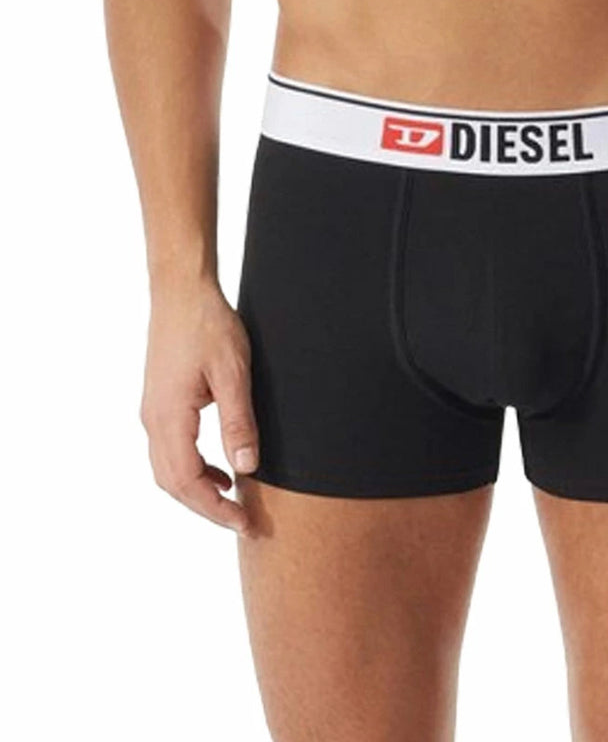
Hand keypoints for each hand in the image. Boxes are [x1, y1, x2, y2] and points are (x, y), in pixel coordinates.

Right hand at [141, 280, 257, 534]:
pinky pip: (171, 450)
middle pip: (173, 484)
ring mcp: (153, 412)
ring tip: (233, 502)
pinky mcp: (160, 403)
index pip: (187, 482)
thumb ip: (239, 421)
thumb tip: (246, 468)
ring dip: (198, 491)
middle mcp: (153, 421)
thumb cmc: (208, 326)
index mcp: (169, 418)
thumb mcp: (234, 373)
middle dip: (207, 509)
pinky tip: (220, 471)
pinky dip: (194, 469)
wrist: (181, 292)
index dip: (215, 509)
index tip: (244, 523)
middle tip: (243, 522)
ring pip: (168, 470)